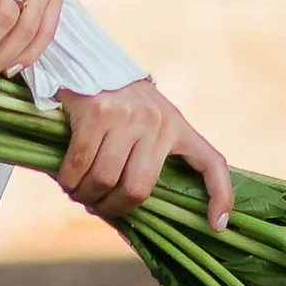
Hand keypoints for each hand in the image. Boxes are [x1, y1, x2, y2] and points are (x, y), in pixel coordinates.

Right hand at [53, 76, 232, 229]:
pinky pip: (78, 164)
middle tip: (98, 206)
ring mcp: (126, 117)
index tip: (217, 225)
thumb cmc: (120, 102)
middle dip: (113, 207)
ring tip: (79, 194)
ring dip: (86, 195)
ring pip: (104, 179)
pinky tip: (67, 180)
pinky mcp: (95, 113)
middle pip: (137, 189)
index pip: (211, 163)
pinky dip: (69, 180)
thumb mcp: (149, 121)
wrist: (89, 60)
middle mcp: (156, 122)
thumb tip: (132, 206)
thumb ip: (148, 156)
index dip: (219, 196)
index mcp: (177, 127)